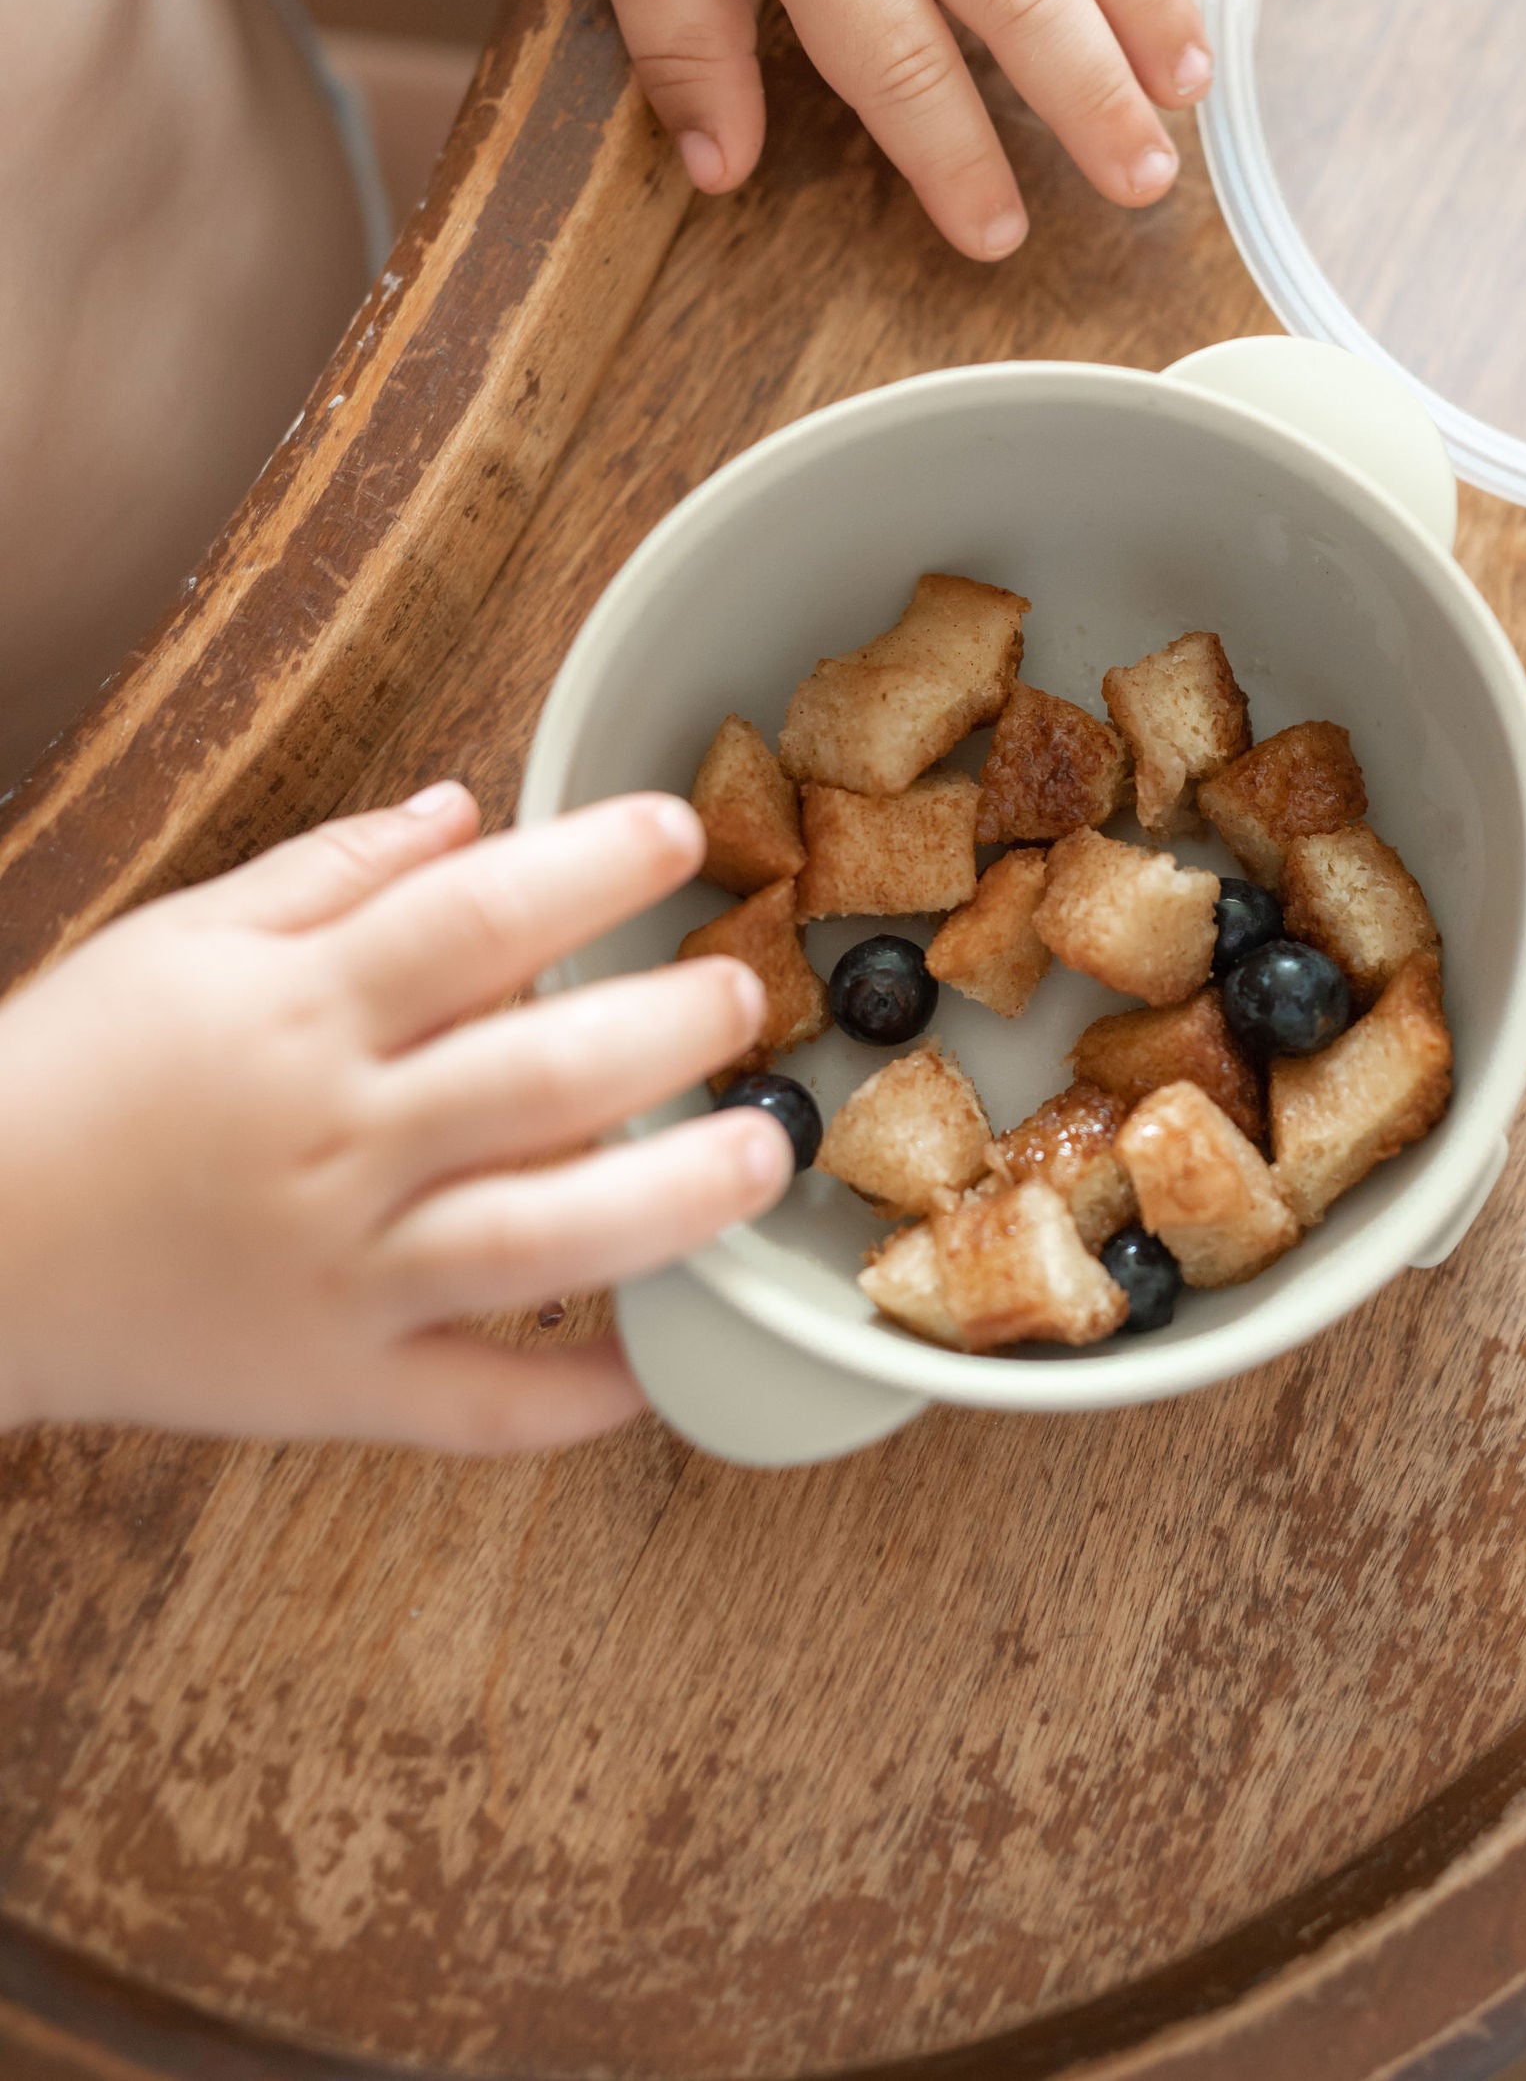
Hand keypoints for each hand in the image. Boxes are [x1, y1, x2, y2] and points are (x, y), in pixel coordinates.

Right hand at [0, 782, 785, 1450]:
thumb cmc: (64, 1077)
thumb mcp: (181, 938)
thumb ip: (333, 874)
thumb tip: (470, 812)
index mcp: (301, 1011)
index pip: (477, 919)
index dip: (591, 868)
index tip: (678, 835)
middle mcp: (339, 1139)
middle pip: (542, 1076)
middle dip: (668, 1028)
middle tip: (744, 994)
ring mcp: (345, 1273)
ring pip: (544, 1242)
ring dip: (672, 1200)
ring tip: (760, 1157)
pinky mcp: (332, 1386)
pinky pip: (475, 1408)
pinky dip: (575, 1400)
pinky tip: (661, 1370)